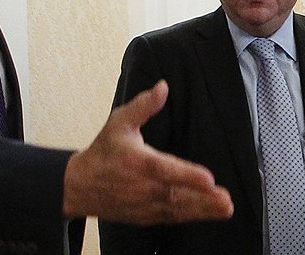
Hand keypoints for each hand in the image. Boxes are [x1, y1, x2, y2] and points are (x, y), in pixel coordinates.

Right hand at [62, 80, 233, 223]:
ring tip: (224, 209)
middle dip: (203, 199)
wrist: (78, 186)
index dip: (187, 175)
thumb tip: (162, 87)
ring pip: (176, 210)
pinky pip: (170, 218)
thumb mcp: (119, 122)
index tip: (209, 179)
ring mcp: (143, 205)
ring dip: (202, 211)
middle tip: (226, 200)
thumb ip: (143, 106)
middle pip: (176, 195)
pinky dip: (189, 218)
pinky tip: (208, 215)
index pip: (165, 170)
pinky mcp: (145, 216)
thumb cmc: (103, 151)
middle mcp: (141, 187)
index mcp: (137, 162)